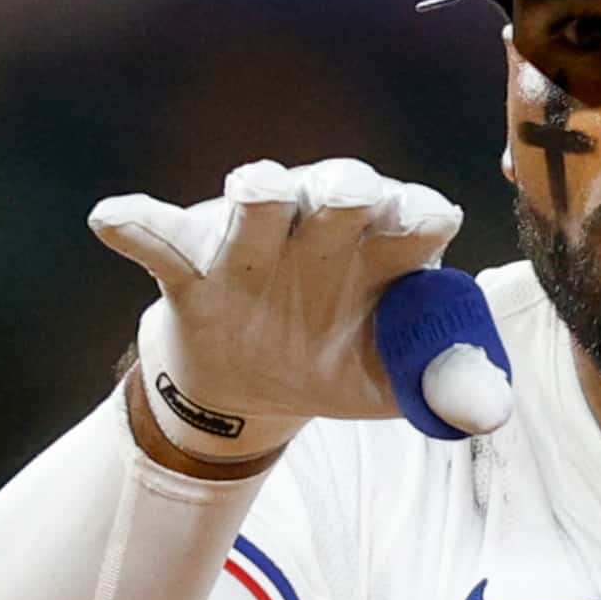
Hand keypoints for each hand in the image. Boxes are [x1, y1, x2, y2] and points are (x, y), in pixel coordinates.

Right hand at [90, 158, 511, 459]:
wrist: (253, 388)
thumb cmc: (337, 360)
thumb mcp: (395, 383)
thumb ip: (443, 384)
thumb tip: (489, 412)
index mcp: (387, 248)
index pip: (413, 215)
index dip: (420, 213)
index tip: (428, 222)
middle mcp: (326, 228)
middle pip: (343, 188)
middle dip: (348, 187)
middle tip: (351, 197)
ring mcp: (256, 241)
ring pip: (258, 199)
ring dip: (258, 191)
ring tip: (254, 189)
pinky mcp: (193, 264)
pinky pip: (161, 237)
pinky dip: (137, 224)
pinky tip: (111, 219)